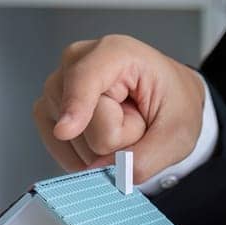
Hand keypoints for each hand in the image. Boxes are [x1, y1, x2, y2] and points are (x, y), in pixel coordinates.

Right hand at [31, 34, 203, 182]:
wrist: (167, 101)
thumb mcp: (177, 135)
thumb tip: (98, 172)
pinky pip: (57, 146)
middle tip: (138, 121)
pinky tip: (103, 140)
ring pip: (69, 140)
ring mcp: (58, 84)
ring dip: (101, 147)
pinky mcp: (48, 108)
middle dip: (114, 139)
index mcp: (116, 52)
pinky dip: (83, 155)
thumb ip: (142, 159)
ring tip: (122, 124)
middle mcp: (78, 60)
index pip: (85, 80)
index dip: (76, 106)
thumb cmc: (173, 106)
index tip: (66, 130)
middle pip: (83, 124)